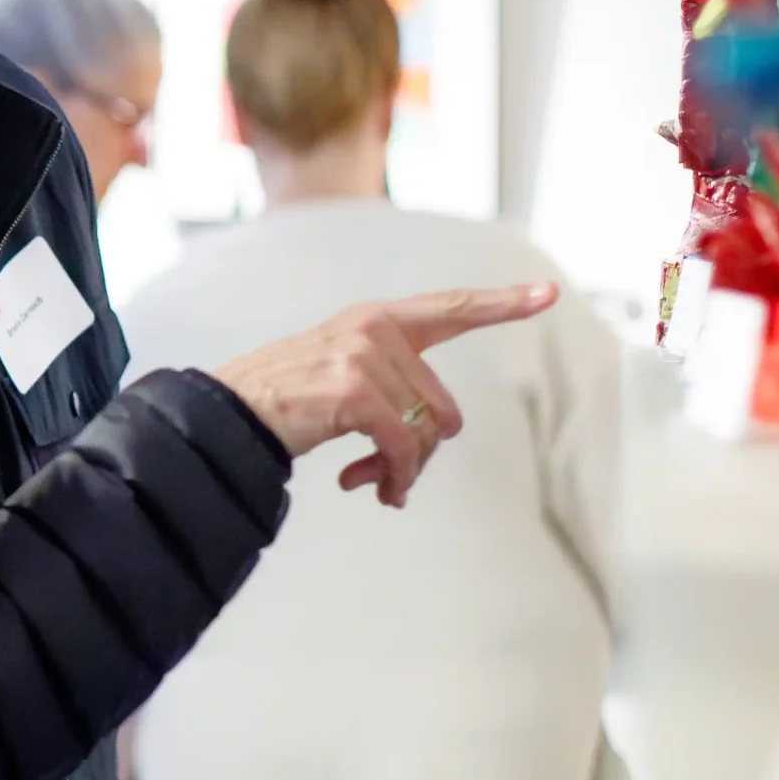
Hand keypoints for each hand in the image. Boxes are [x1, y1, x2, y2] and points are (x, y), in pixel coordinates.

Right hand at [212, 283, 557, 507]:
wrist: (232, 412)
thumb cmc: (288, 401)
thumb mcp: (342, 373)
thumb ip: (392, 386)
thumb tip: (433, 436)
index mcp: (378, 319)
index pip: (450, 308)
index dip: (502, 303)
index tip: (546, 293)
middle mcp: (375, 328)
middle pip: (442, 405)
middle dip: (422, 449)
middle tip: (389, 473)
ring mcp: (365, 356)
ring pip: (425, 432)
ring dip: (403, 469)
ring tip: (375, 482)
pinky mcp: (356, 390)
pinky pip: (402, 446)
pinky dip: (394, 475)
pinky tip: (367, 486)